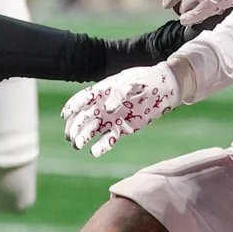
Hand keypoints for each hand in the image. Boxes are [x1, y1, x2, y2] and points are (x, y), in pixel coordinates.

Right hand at [62, 64, 180, 156]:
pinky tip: (94, 152)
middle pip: (83, 117)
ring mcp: (112, 118)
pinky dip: (101, 146)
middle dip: (75, 127)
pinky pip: (108, 139)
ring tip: (77, 145)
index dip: (72, 107)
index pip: (82, 99)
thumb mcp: (132, 81)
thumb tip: (108, 108)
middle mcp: (103, 106)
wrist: (166, 88)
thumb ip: (119, 93)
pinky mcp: (122, 129)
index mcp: (102, 91)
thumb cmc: (147, 79)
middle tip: (71, 136)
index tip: (65, 116)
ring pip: (92, 130)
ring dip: (83, 137)